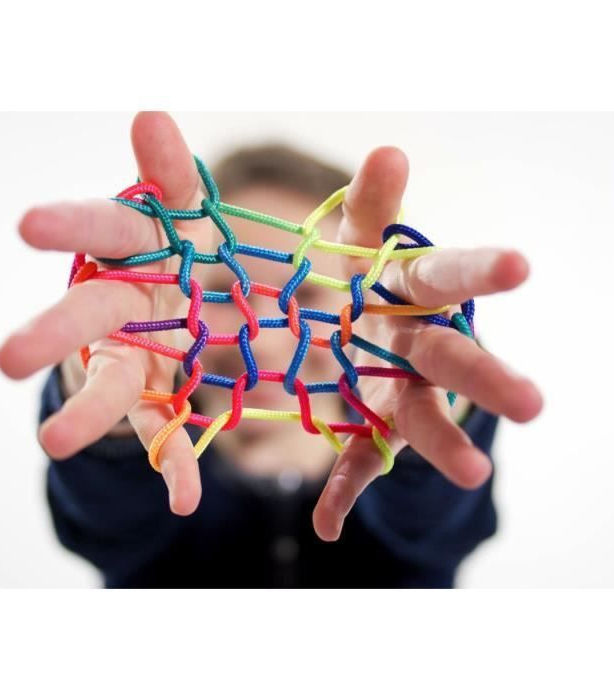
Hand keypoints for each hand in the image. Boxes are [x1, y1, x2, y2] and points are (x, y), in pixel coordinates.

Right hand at [0, 112, 212, 515]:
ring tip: (53, 444)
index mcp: (133, 249)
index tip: (27, 227)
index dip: (68, 226)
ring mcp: (136, 356)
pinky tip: (184, 501)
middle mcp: (122, 304)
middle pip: (85, 315)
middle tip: (8, 358)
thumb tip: (149, 113)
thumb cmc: (187, 247)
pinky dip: (173, 467)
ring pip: (110, 384)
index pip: (102, 227)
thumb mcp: (188, 208)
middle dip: (51, 335)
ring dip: (87, 414)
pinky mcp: (159, 396)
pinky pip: (166, 434)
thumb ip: (170, 173)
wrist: (198, 300)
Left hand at [311, 146, 543, 540]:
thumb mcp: (362, 237)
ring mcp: (399, 390)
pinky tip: (327, 526)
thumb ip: (372, 202)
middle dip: (489, 377)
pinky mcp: (374, 427)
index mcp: (412, 292)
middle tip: (533, 406)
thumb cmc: (368, 279)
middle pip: (454, 357)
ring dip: (444, 445)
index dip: (483, 270)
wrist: (366, 331)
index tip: (521, 267)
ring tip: (473, 475)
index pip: (450, 275)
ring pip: (422, 418)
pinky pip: (359, 460)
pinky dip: (343, 493)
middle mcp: (417, 343)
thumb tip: (389, 148)